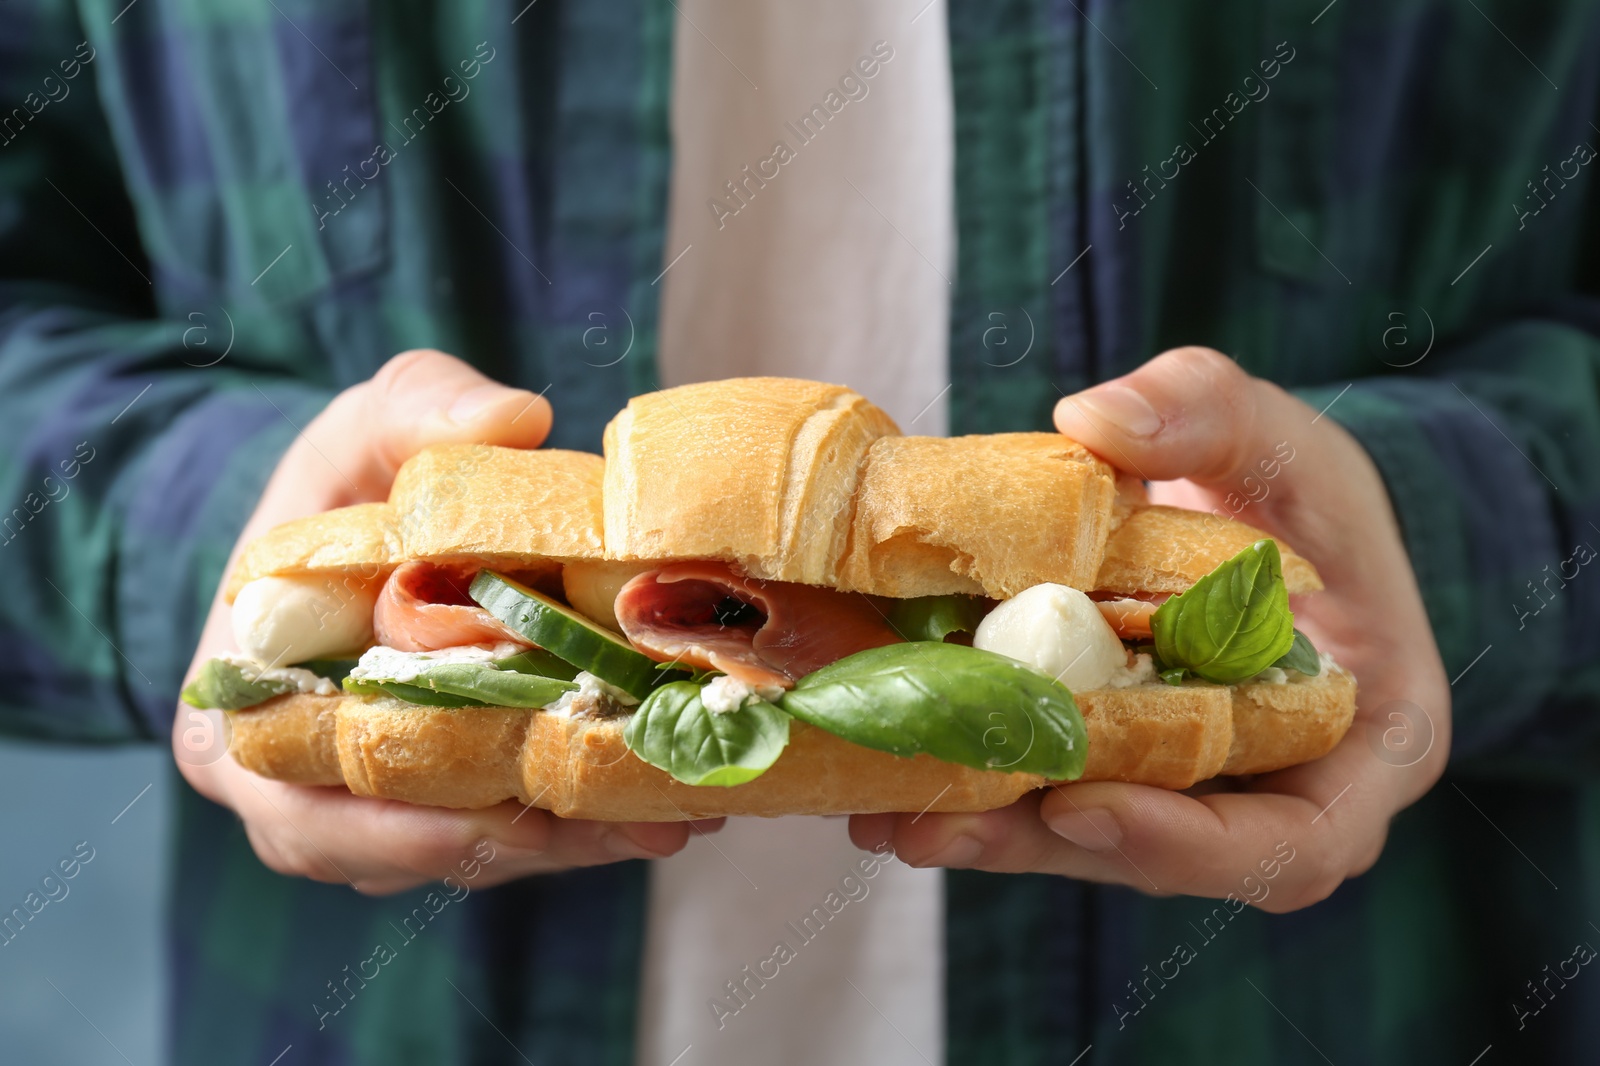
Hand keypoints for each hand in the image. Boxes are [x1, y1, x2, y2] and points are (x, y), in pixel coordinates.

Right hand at [176, 351, 718, 895]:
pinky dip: (577, 824)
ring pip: (466, 853)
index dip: (404, 824)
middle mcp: (293, 781)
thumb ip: (422, 408)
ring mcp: (367, 803)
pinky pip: (502, 834)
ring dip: (570, 844)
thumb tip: (517, 418)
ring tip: (675, 820)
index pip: (309, 801)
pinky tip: (667, 805)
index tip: (506, 812)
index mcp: (242, 708)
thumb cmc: (346, 476)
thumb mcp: (368, 423)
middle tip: (638, 827)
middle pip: (405, 848)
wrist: (354, 514)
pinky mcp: (438, 799)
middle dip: (526, 843)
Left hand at [851, 347, 1449, 911]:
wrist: (1273, 513)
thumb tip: (1094, 419)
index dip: (1185, 846)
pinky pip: (1052, 788)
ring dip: (987, 827)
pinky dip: (976, 780)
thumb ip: (1208, 415)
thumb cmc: (1304, 490)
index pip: (1293, 845)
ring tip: (882, 814)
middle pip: (1162, 857)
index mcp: (1362, 749)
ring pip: (1090, 837)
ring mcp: (1192, 792)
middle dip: (1041, 844)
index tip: (1079, 807)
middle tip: (932, 824)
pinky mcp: (1119, 767)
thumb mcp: (1280, 438)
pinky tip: (881, 776)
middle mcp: (1277, 796)